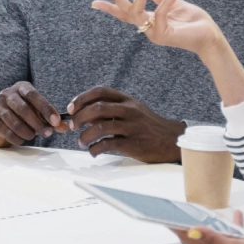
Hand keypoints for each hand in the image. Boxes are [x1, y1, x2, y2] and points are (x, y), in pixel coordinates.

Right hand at [0, 81, 63, 147]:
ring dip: (28, 132)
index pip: (33, 95)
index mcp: (21, 88)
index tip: (56, 121)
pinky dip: (17, 138)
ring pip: (14, 122)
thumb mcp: (37, 114)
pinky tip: (21, 140)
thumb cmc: (21, 115)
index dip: (46, 108)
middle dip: (38, 123)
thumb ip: (51, 120)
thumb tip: (65, 127)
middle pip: (23, 109)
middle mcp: (7, 94)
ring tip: (33, 136)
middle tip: (48, 133)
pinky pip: (7, 132)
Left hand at [67, 87, 184, 161]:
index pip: (100, 91)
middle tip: (72, 127)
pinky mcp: (134, 144)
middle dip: (79, 118)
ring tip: (81, 142)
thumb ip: (112, 110)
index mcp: (127, 100)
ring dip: (84, 136)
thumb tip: (84, 115)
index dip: (82, 98)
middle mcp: (130, 110)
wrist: (172, 140)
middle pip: (97, 109)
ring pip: (100, 128)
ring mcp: (132, 127)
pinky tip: (93, 152)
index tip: (71, 108)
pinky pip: (108, 144)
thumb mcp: (133, 111)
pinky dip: (95, 149)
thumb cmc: (148, 125)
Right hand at [92, 0, 221, 58]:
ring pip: (137, 13)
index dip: (112, 6)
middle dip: (114, 0)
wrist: (210, 36)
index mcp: (151, 20)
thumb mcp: (175, 3)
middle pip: (126, 14)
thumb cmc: (195, 22)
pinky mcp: (163, 35)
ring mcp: (154, 33)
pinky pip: (159, 14)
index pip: (127, 13)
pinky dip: (165, 1)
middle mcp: (149, 28)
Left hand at [175, 211, 243, 243]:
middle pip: (196, 236)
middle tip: (179, 211)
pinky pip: (232, 232)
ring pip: (212, 234)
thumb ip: (211, 238)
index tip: (166, 216)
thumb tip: (191, 231)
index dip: (175, 228)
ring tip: (202, 211)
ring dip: (207, 223)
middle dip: (186, 224)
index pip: (187, 239)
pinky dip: (231, 223)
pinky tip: (235, 215)